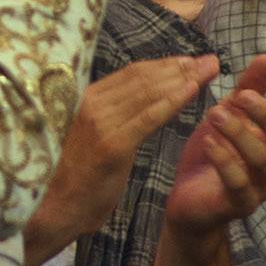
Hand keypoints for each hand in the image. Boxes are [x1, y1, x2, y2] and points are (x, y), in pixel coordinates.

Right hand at [26, 54, 217, 265]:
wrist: (53, 206)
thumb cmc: (73, 175)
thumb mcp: (92, 137)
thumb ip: (110, 117)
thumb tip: (138, 102)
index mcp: (85, 98)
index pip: (131, 73)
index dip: (164, 64)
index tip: (191, 60)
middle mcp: (91, 102)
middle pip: (143, 77)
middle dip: (181, 67)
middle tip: (212, 60)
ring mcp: (100, 121)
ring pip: (148, 92)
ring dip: (184, 78)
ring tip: (210, 70)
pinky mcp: (112, 143)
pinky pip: (149, 116)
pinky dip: (173, 101)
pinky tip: (194, 91)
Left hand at [167, 54, 265, 234]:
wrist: (190, 202)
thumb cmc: (215, 155)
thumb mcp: (229, 117)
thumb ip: (248, 90)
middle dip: (265, 116)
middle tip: (239, 96)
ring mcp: (260, 188)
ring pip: (260, 160)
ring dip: (238, 133)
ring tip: (214, 114)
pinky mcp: (238, 204)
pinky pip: (238, 183)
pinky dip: (224, 160)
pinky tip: (209, 142)